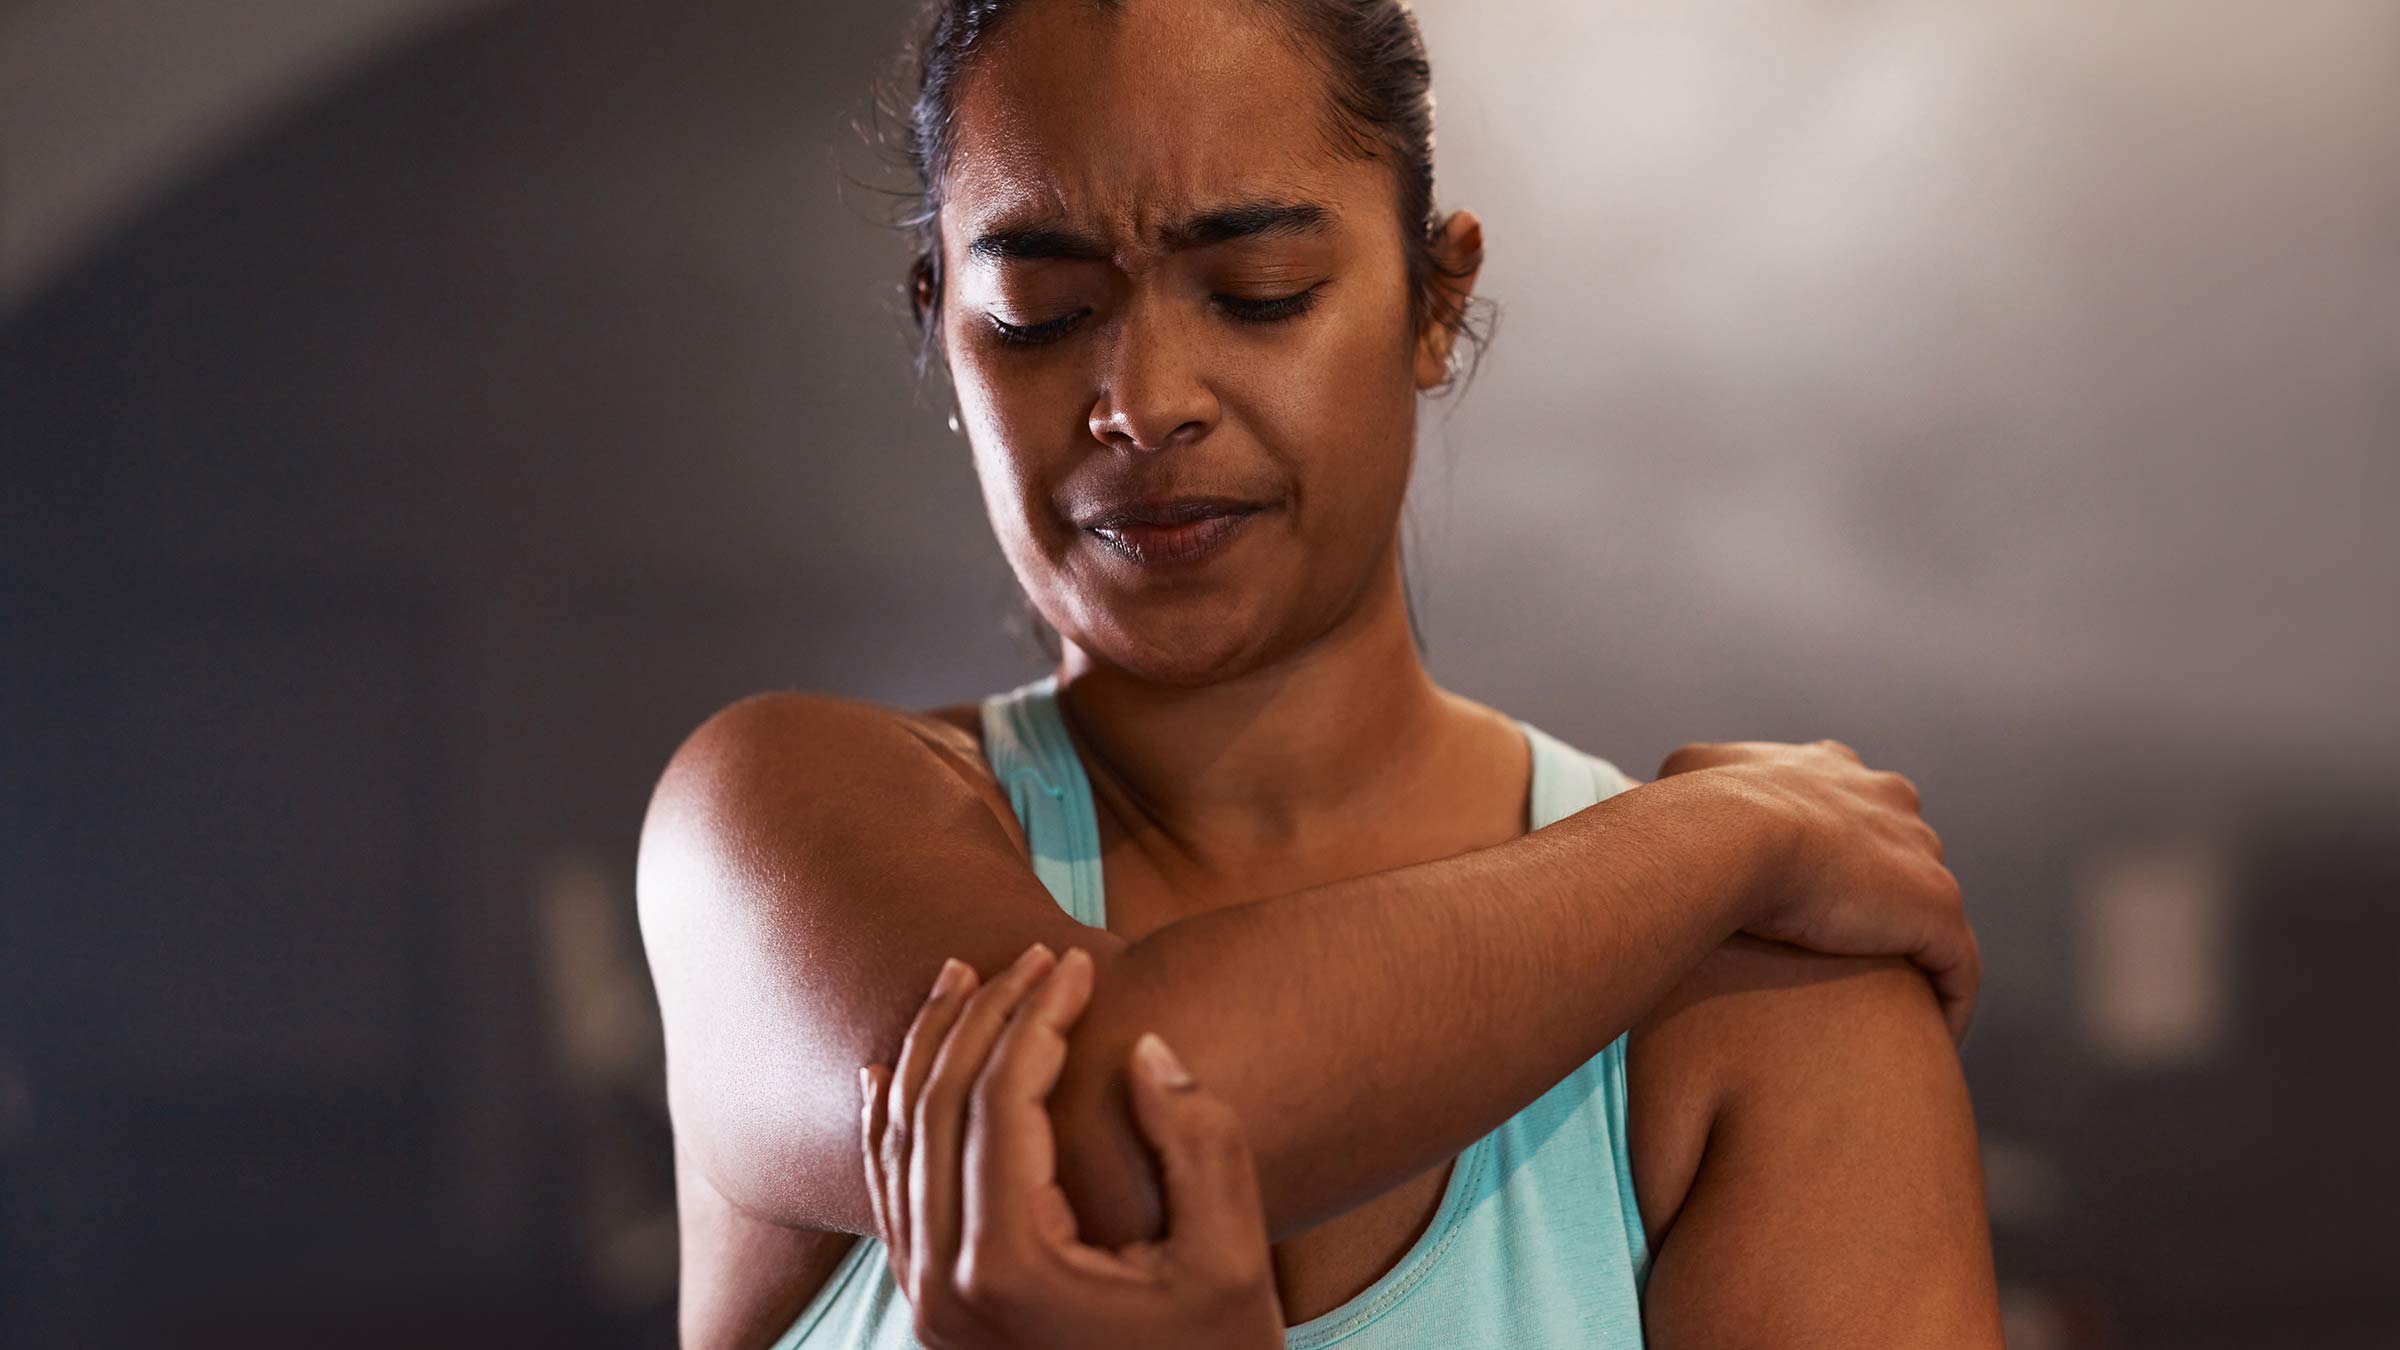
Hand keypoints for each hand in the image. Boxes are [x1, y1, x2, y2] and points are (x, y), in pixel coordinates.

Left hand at [860, 942, 1285, 1349]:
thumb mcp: (1230, 1260)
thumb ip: (1199, 1144)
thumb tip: (1142, 1049)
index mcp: (1010, 1266)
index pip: (1000, 1100)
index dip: (1038, 1015)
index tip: (1081, 961)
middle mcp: (946, 1284)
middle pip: (938, 1106)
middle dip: (984, 1013)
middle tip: (1037, 953)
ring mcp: (928, 1303)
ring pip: (898, 1143)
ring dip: (930, 1049)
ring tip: (963, 976)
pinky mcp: (932, 1311)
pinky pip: (887, 1196)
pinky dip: (884, 1123)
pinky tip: (888, 1072)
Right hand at [1657, 739, 1979, 1042]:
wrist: (1734, 836)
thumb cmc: (1700, 810)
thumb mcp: (1684, 774)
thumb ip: (1694, 782)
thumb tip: (1666, 797)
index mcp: (1833, 769)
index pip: (1847, 804)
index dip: (1829, 844)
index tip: (1804, 888)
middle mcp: (1888, 800)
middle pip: (1897, 851)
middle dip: (1878, 893)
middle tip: (1839, 952)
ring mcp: (1919, 855)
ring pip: (1928, 911)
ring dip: (1912, 951)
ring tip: (1884, 1006)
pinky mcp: (1937, 912)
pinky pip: (1958, 968)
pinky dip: (1947, 1001)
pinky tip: (1928, 1040)